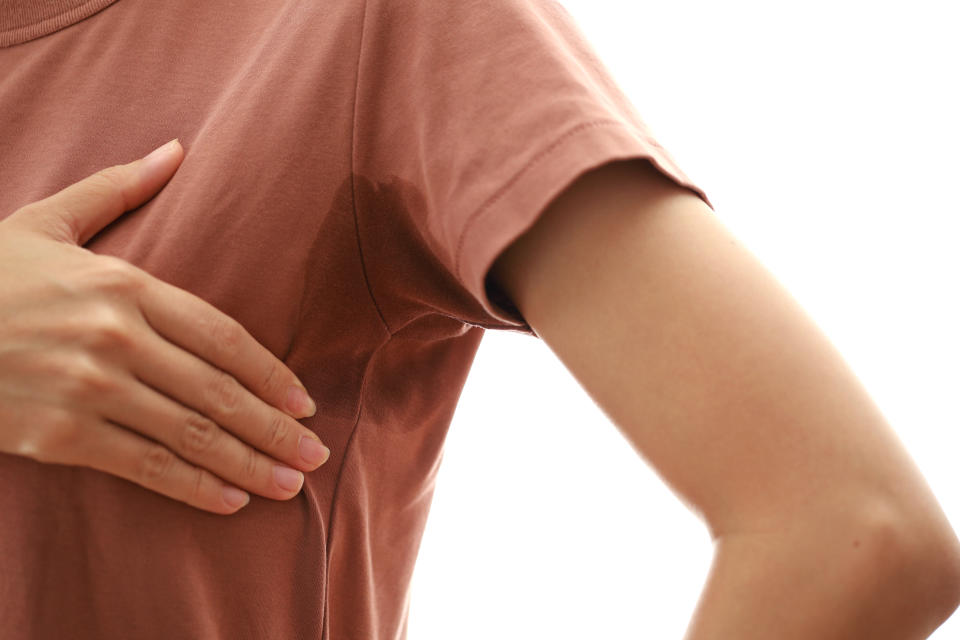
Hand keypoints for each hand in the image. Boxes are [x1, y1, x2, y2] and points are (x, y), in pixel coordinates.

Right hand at [0, 139, 330, 514]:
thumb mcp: (49, 220)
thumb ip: (118, 188)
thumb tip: (176, 149)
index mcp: (124, 285)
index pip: (222, 336)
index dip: (269, 374)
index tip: (304, 403)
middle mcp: (116, 338)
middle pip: (217, 391)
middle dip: (273, 429)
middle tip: (317, 456)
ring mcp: (87, 388)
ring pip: (187, 434)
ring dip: (246, 464)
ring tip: (288, 486)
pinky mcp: (56, 435)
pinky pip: (140, 465)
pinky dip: (189, 486)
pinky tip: (228, 501)